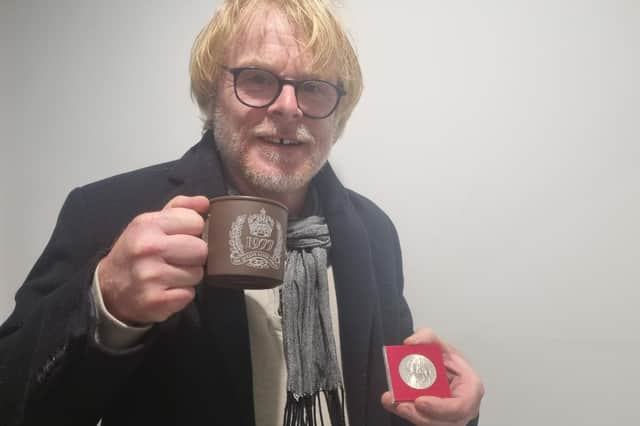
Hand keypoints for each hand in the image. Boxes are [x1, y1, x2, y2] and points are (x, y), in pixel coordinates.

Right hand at [98, 195, 209, 324]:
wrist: (109, 287)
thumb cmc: (136, 251)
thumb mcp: (150, 223)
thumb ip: (180, 208)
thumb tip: (205, 202)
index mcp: (147, 224)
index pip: (196, 221)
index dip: (194, 230)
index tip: (182, 236)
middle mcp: (148, 248)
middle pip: (201, 249)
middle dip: (194, 255)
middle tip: (178, 258)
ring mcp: (151, 276)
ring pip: (198, 273)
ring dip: (189, 275)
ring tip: (170, 273)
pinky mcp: (156, 300)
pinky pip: (189, 294)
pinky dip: (182, 293)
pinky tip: (167, 288)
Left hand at [381, 328, 483, 425]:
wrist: (443, 369)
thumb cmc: (447, 361)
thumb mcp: (439, 343)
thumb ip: (426, 337)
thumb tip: (411, 342)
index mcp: (470, 388)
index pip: (460, 405)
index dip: (440, 407)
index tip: (420, 401)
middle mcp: (462, 408)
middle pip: (443, 421)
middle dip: (419, 415)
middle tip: (400, 404)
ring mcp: (450, 417)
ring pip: (431, 423)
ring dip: (410, 415)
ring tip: (392, 402)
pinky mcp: (435, 419)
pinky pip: (423, 421)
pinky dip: (408, 413)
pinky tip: (394, 404)